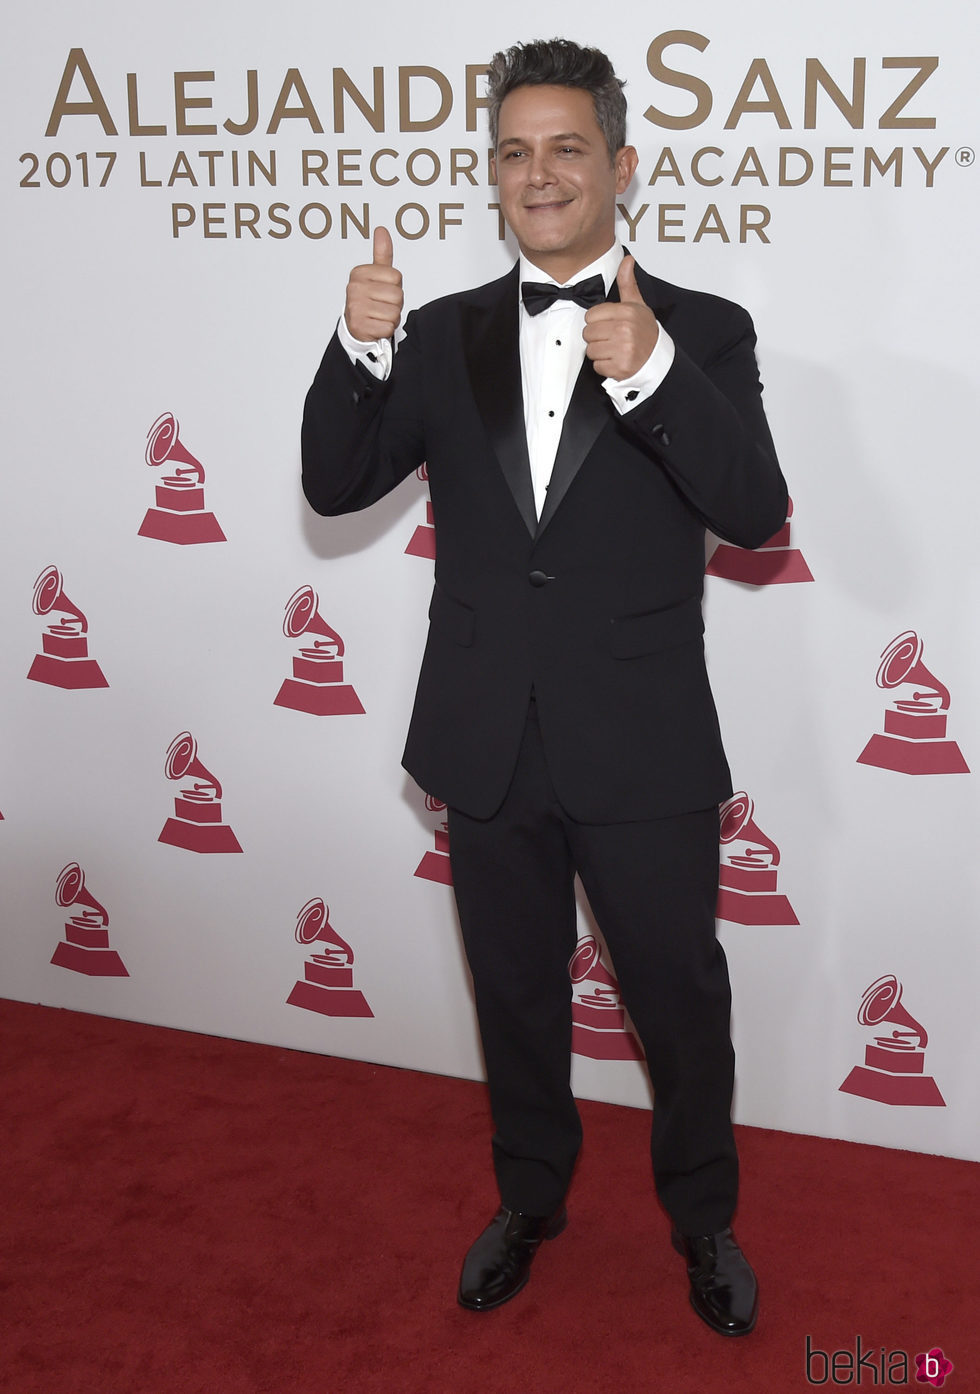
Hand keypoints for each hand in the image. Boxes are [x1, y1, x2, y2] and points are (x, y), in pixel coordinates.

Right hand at [344, 226, 403, 341]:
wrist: (355, 327)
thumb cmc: (369, 300)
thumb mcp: (375, 276)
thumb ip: (382, 254)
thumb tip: (381, 230)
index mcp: (359, 273)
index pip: (396, 276)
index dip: (395, 286)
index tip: (383, 291)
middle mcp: (355, 288)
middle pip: (397, 295)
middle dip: (394, 304)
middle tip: (382, 306)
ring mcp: (356, 307)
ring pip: (394, 312)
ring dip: (391, 318)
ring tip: (379, 316)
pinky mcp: (360, 326)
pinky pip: (388, 327)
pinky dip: (385, 330)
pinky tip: (376, 326)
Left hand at [582, 256, 658, 380]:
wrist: (658, 358)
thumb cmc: (645, 332)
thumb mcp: (637, 305)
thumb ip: (628, 283)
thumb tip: (627, 260)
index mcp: (627, 312)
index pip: (590, 316)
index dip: (597, 321)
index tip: (609, 324)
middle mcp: (624, 330)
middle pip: (588, 333)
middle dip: (597, 337)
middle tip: (612, 338)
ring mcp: (622, 350)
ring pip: (591, 350)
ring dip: (600, 352)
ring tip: (614, 349)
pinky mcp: (620, 367)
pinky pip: (597, 366)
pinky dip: (605, 367)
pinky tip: (616, 361)